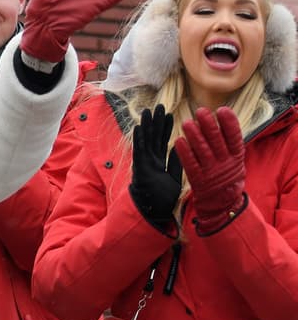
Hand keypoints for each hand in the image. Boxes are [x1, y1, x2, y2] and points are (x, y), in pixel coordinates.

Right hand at [128, 104, 183, 227]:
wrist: (155, 212)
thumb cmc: (163, 198)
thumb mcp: (175, 178)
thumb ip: (177, 163)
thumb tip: (182, 148)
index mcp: (158, 162)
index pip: (162, 141)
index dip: (165, 128)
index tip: (169, 115)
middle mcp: (149, 160)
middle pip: (153, 137)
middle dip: (156, 122)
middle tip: (159, 106)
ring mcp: (143, 163)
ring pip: (145, 141)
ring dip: (146, 126)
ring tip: (148, 111)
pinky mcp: (140, 168)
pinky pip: (139, 151)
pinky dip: (139, 139)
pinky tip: (139, 127)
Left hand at [175, 106, 246, 232]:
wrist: (222, 202)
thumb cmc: (226, 173)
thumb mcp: (234, 159)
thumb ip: (229, 141)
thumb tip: (223, 115)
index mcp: (236, 156)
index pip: (234, 137)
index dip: (229, 124)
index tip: (222, 110)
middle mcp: (225, 163)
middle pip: (217, 141)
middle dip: (209, 125)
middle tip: (201, 111)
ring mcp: (211, 172)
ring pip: (202, 151)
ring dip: (194, 136)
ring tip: (187, 123)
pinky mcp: (198, 179)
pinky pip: (190, 164)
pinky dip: (185, 152)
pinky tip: (178, 141)